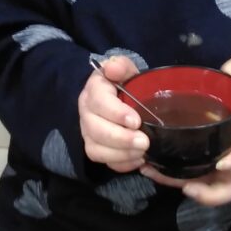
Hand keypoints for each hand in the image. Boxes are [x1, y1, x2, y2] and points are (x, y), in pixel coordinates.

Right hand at [79, 55, 148, 171]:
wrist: (121, 98)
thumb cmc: (124, 83)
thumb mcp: (125, 70)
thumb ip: (121, 66)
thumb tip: (113, 68)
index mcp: (94, 90)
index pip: (99, 102)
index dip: (116, 113)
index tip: (136, 121)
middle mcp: (86, 112)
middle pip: (95, 130)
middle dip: (121, 138)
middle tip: (144, 142)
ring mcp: (88, 132)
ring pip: (96, 149)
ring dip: (121, 154)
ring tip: (143, 152)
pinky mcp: (95, 148)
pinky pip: (104, 162)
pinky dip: (121, 164)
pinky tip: (138, 160)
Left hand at [140, 55, 230, 206]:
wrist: (204, 119)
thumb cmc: (217, 109)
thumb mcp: (222, 92)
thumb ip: (228, 77)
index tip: (221, 163)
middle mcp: (227, 162)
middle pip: (228, 186)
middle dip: (210, 192)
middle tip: (188, 186)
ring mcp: (209, 173)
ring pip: (204, 192)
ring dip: (181, 186)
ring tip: (159, 176)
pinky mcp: (192, 176)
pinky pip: (183, 183)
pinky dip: (166, 178)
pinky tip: (147, 168)